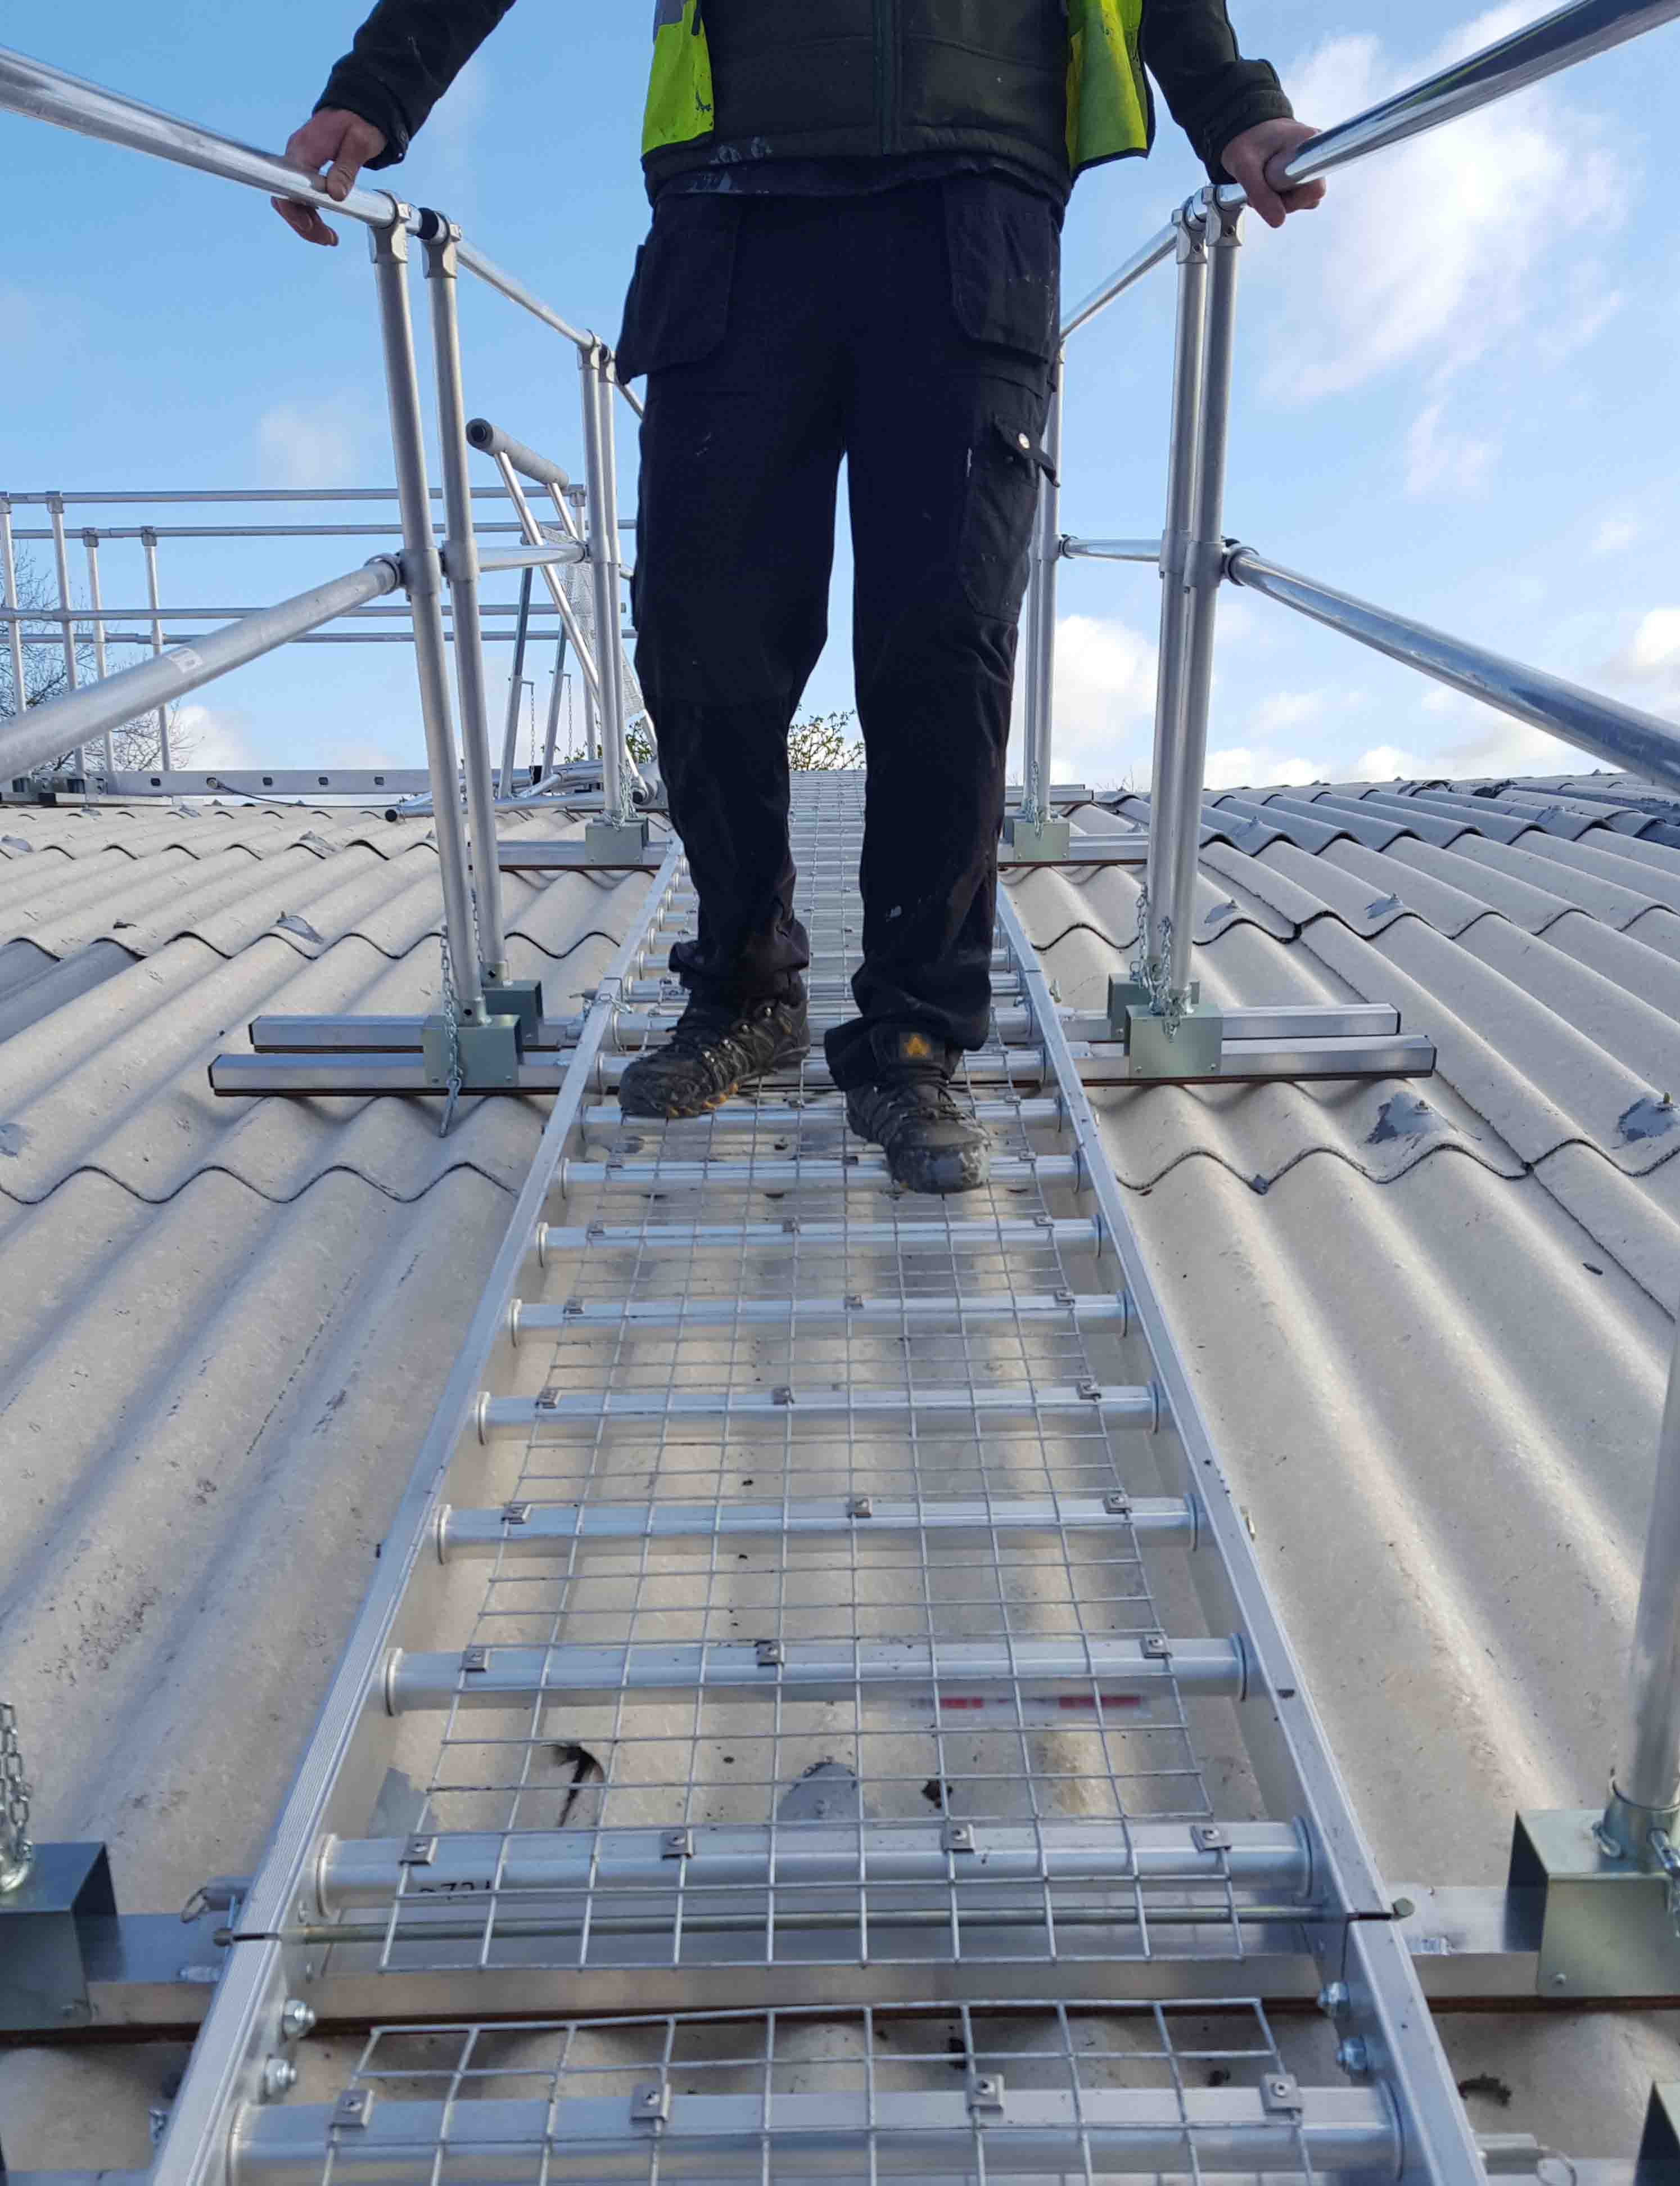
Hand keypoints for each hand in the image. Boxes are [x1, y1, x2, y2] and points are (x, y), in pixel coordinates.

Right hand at [271, 109, 387, 245]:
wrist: (360, 108)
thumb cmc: (360, 122)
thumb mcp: (359, 144)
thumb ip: (345, 169)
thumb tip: (334, 195)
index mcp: (305, 147)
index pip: (286, 181)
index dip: (292, 207)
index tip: (309, 225)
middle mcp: (296, 154)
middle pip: (285, 195)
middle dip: (303, 223)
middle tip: (328, 239)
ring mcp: (299, 161)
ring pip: (291, 199)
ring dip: (307, 222)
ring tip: (330, 238)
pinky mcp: (305, 167)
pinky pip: (299, 195)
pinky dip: (310, 212)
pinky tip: (323, 225)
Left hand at [1219, 118, 1325, 230]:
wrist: (1241, 129)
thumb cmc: (1244, 140)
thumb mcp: (1245, 167)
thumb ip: (1261, 194)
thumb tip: (1278, 221)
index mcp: (1308, 144)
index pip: (1316, 188)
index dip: (1295, 199)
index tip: (1274, 189)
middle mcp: (1313, 152)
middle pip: (1309, 197)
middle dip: (1283, 201)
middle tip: (1260, 187)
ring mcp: (1308, 162)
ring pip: (1301, 198)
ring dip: (1278, 199)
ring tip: (1261, 183)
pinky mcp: (1299, 169)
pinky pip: (1294, 193)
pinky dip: (1277, 195)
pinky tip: (1265, 183)